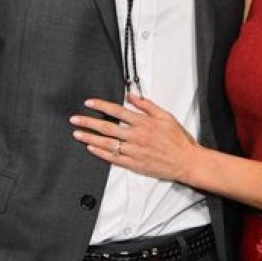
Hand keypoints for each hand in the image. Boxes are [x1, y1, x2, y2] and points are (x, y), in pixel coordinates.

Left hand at [71, 94, 197, 182]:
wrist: (187, 161)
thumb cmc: (178, 140)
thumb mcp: (166, 116)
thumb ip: (147, 105)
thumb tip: (132, 96)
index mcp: (144, 122)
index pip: (117, 111)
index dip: (101, 105)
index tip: (89, 103)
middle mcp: (137, 136)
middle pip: (107, 127)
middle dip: (88, 122)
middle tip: (75, 119)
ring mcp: (134, 151)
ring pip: (107, 143)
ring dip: (90, 138)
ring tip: (77, 134)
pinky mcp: (134, 164)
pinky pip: (113, 158)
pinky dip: (101, 153)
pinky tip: (91, 148)